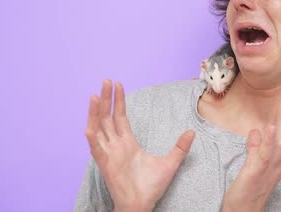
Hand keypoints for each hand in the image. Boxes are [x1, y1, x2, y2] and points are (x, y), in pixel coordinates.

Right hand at [85, 79, 195, 211]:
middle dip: (107, 99)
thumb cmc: (151, 188)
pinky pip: (96, 150)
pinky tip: (89, 127)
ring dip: (95, 113)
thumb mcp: (170, 163)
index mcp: (127, 143)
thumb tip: (191, 132)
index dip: (119, 101)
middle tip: (106, 80)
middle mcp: (115, 146)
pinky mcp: (105, 165)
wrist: (141, 206)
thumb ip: (180, 148)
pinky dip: (92, 139)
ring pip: (98, 129)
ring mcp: (109, 154)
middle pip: (107, 117)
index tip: (118, 85)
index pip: (120, 117)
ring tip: (95, 96)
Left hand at [221, 88, 280, 211]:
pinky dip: (271, 139)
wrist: (243, 211)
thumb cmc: (248, 188)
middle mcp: (280, 162)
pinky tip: (272, 126)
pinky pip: (266, 154)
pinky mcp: (257, 173)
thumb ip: (255, 148)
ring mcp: (270, 168)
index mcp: (279, 158)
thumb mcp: (253, 164)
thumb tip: (256, 131)